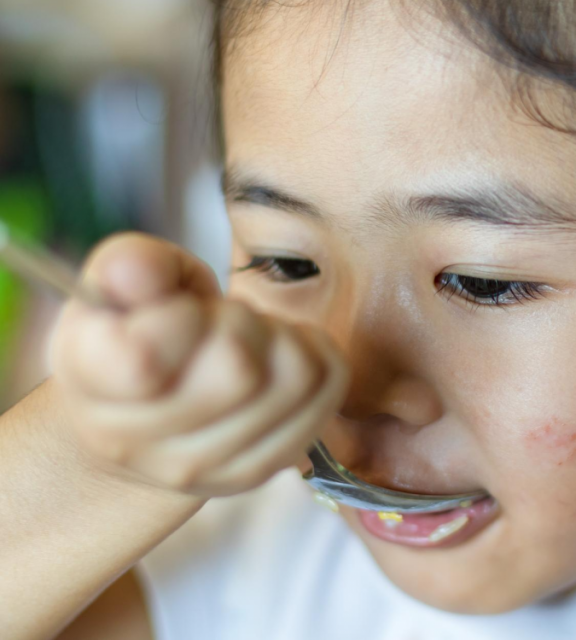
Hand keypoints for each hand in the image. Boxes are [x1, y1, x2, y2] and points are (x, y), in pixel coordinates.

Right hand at [49, 233, 349, 496]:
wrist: (140, 418)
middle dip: (243, 322)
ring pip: (294, 380)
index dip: (181, 316)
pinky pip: (324, 395)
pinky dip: (317, 358)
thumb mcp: (123, 283)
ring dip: (286, 340)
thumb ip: (132, 265)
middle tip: (224, 321)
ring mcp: (198, 467)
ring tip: (254, 339)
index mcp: (90, 380)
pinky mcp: (254, 472)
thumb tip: (136, 272)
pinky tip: (282, 358)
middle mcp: (134, 441)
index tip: (178, 310)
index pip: (148, 356)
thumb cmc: (136, 330)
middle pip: (238, 368)